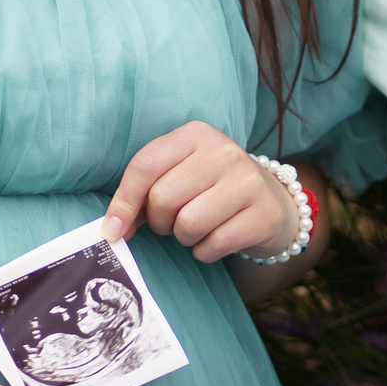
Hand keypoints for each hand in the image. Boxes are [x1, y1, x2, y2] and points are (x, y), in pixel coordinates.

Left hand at [102, 121, 301, 260]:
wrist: (272, 200)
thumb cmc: (212, 188)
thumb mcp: (180, 174)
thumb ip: (144, 193)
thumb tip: (113, 229)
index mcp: (196, 134)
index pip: (145, 166)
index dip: (123, 202)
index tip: (114, 229)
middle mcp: (224, 151)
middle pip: (163, 199)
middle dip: (160, 222)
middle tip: (172, 222)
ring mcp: (248, 182)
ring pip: (188, 224)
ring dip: (184, 238)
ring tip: (197, 228)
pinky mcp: (264, 214)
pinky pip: (213, 245)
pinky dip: (206, 251)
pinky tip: (217, 238)